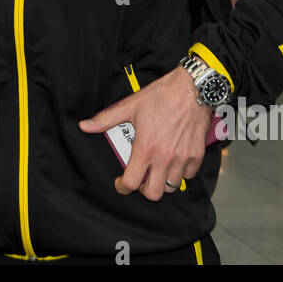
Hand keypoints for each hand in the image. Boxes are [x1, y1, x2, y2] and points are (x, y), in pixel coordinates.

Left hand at [79, 66, 212, 201]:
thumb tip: (85, 126)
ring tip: (157, 169)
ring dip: (162, 181)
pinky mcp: (197, 154)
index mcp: (146, 148)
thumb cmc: (162, 95)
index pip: (132, 182)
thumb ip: (106, 119)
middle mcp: (164, 157)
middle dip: (144, 190)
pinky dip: (181, 173)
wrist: (193, 88)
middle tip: (140, 178)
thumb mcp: (130, 105)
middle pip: (153, 193)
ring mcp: (182, 158)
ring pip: (171, 186)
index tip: (121, 183)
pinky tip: (174, 161)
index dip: (122, 187)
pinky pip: (189, 175)